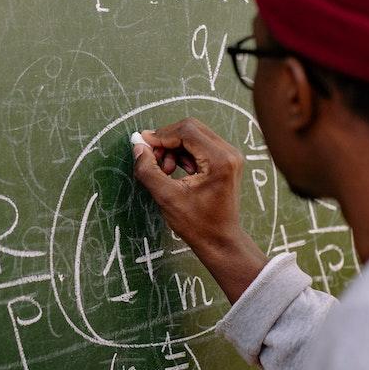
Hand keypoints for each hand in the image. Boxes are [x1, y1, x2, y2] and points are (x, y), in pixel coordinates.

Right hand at [131, 118, 267, 301]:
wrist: (220, 241)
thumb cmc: (198, 224)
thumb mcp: (167, 197)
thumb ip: (149, 170)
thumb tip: (138, 147)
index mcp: (219, 160)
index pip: (186, 131)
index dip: (161, 135)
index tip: (143, 145)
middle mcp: (228, 153)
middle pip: (191, 128)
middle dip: (167, 140)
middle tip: (152, 159)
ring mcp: (230, 156)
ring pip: (195, 136)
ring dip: (175, 148)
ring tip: (165, 170)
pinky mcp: (226, 161)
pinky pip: (201, 145)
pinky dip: (184, 153)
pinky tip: (177, 171)